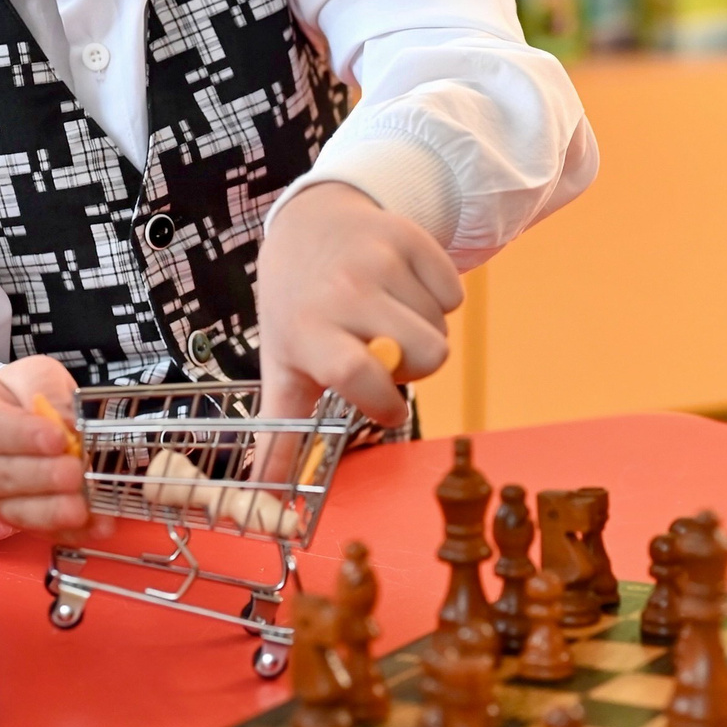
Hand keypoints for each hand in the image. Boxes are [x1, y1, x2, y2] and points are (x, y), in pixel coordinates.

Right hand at [0, 356, 103, 536]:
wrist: (5, 426)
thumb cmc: (17, 397)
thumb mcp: (29, 375)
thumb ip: (45, 388)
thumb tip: (66, 419)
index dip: (27, 436)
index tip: (58, 438)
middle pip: (6, 476)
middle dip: (44, 477)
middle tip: (74, 472)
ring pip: (20, 510)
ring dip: (54, 512)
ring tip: (83, 508)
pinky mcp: (17, 520)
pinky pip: (42, 531)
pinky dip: (71, 533)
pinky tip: (97, 527)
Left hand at [253, 181, 458, 429]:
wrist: (307, 223)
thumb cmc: (295, 307)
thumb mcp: (282, 365)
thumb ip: (282, 434)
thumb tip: (273, 503)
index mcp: (309, 330)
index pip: (358, 374)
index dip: (384, 401)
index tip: (386, 409)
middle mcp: (343, 291)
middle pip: (426, 353)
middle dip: (416, 369)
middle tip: (385, 355)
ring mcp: (379, 259)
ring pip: (442, 326)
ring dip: (423, 333)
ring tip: (387, 319)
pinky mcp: (409, 236)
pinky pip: (453, 290)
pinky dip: (437, 299)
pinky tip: (402, 290)